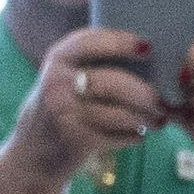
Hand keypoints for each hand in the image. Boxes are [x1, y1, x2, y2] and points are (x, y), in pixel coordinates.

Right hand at [1, 23, 168, 193]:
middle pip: (113, 83)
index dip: (120, 42)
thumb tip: (146, 52)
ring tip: (159, 120)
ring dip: (147, 118)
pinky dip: (135, 137)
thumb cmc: (61, 106)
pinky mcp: (77, 140)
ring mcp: (66, 114)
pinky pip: (119, 137)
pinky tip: (139, 134)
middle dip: (145, 93)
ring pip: (122, 114)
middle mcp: (57, 84)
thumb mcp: (64, 77)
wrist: (33, 152)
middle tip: (161, 100)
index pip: (89, 42)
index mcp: (58, 60)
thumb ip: (91, 62)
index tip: (147, 47)